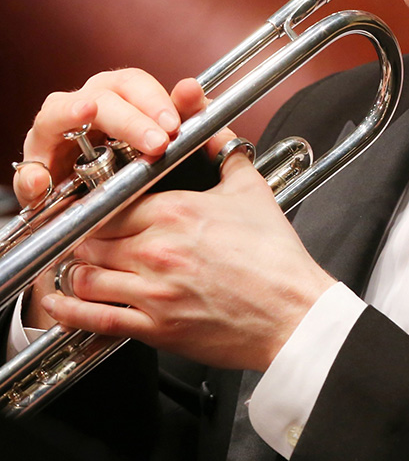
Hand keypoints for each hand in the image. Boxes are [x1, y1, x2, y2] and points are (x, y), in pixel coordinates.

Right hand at [13, 68, 205, 207]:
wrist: (120, 208)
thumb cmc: (146, 163)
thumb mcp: (171, 142)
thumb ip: (186, 115)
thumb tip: (191, 88)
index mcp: (119, 96)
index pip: (133, 83)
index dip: (154, 100)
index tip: (173, 125)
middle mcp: (84, 107)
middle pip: (101, 98)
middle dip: (130, 120)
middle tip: (158, 142)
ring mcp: (54, 135)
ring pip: (55, 116)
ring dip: (70, 115)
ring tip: (85, 113)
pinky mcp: (36, 170)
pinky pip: (29, 170)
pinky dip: (32, 176)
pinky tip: (42, 182)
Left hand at [37, 148, 334, 370]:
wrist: (294, 311)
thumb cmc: (276, 258)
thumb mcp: (253, 192)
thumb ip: (226, 154)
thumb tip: (215, 132)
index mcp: (176, 212)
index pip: (110, 202)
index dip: (98, 204)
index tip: (97, 206)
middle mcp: (157, 250)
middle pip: (90, 238)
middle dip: (83, 238)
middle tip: (85, 237)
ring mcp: (153, 291)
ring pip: (85, 277)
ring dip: (77, 271)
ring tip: (80, 267)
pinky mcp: (155, 328)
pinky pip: (95, 319)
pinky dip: (70, 311)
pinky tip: (62, 304)